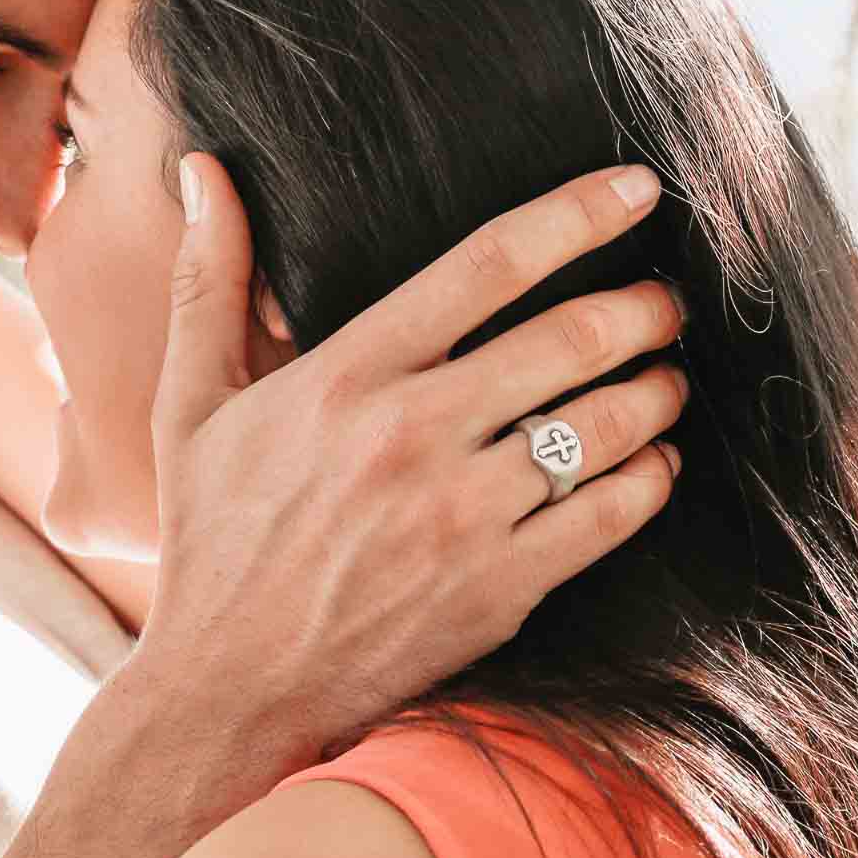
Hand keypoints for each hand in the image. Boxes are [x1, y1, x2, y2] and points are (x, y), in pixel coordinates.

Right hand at [139, 155, 686, 776]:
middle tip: (665, 302)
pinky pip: (607, 516)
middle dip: (642, 308)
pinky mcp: (498, 589)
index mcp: (346, 376)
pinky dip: (648, 478)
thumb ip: (208, 281)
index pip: (487, 265)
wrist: (228, 686)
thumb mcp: (191, 405)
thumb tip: (203, 171)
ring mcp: (462, 517)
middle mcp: (413, 435)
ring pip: (604, 426)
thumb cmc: (212, 538)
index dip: (577, 215)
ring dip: (656, 390)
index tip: (636, 191)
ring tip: (666, 379)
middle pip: (572, 339)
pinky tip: (652, 463)